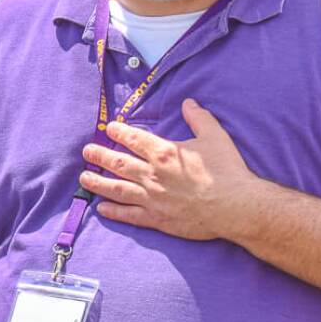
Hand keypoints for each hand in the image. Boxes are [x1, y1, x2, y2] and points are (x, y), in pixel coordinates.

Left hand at [79, 98, 264, 242]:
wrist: (236, 207)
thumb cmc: (227, 170)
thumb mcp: (215, 137)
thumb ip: (199, 118)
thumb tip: (189, 102)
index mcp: (164, 153)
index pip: (134, 140)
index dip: (119, 132)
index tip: (109, 128)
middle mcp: (152, 175)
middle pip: (118, 163)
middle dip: (100, 156)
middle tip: (87, 151)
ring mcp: (152, 198)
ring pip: (117, 189)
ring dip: (97, 183)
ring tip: (84, 178)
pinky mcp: (157, 219)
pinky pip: (129, 215)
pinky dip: (113, 212)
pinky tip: (101, 208)